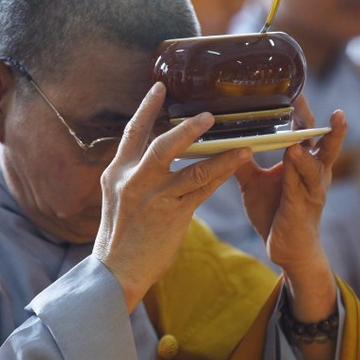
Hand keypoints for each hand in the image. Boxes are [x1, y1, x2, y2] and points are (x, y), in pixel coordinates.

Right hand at [93, 83, 251, 312]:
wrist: (116, 271)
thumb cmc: (120, 236)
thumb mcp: (117, 198)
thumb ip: (133, 174)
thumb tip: (154, 155)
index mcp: (117, 172)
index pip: (132, 132)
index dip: (147, 108)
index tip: (160, 87)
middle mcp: (133, 180)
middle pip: (163, 144)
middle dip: (188, 128)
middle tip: (209, 115)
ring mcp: (154, 197)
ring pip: (192, 168)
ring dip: (220, 153)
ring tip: (242, 142)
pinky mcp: (172, 214)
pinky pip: (203, 190)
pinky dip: (222, 175)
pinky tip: (237, 165)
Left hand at [235, 103, 346, 321]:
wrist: (289, 252)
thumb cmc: (277, 215)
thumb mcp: (255, 184)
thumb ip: (241, 162)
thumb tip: (218, 140)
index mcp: (305, 164)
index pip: (306, 131)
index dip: (302, 111)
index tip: (296, 88)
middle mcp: (314, 173)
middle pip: (322, 140)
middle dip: (318, 119)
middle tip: (307, 97)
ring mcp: (312, 189)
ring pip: (318, 161)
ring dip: (315, 142)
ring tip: (313, 124)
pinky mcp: (303, 206)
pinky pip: (302, 183)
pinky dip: (298, 167)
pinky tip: (294, 153)